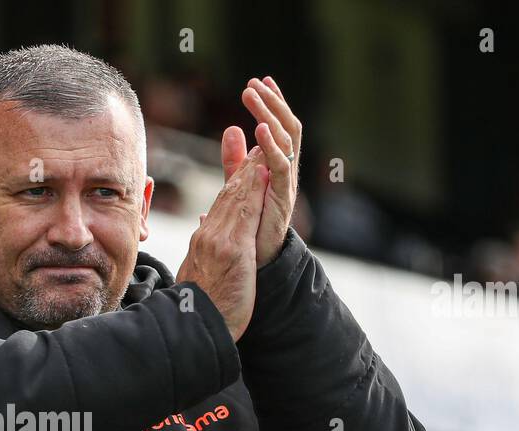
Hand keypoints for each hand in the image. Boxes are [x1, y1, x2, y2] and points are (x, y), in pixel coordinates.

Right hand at [176, 147, 269, 341]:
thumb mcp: (199, 276)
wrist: (193, 327)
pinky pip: (247, 213)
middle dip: (243, 168)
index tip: (246, 165)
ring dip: (252, 170)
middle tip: (257, 143)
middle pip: (227, 195)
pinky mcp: (234, 251)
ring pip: (237, 198)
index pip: (220, 206)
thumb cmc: (199, 308)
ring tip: (264, 148)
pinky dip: (255, 190)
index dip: (234, 183)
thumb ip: (203, 253)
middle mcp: (208, 236)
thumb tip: (203, 233)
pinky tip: (265, 173)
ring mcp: (220, 242)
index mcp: (202, 243)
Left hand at [221, 75, 301, 267]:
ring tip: (255, 94)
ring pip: (285, 139)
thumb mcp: (240, 185)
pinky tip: (261, 129)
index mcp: (276, 165)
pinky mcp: (282, 198)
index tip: (261, 80)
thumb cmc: (251, 225)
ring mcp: (286, 183)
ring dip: (270, 114)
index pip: (279, 126)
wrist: (258, 261)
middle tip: (256, 81)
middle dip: (272, 102)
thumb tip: (232, 130)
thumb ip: (236, 160)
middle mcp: (285, 170)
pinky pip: (281, 166)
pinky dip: (272, 146)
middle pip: (286, 126)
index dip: (272, 103)